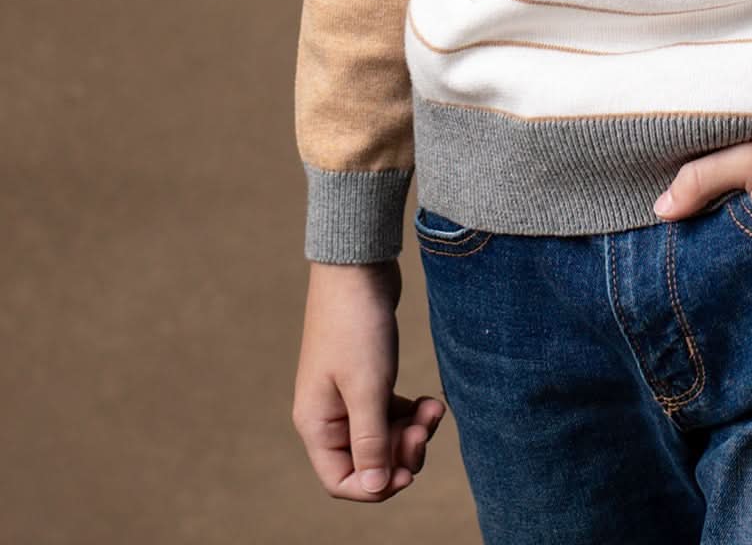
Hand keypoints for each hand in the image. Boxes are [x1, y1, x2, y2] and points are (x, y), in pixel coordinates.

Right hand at [291, 259, 447, 501]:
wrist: (359, 265)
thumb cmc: (357, 325)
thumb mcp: (367, 387)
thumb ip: (371, 441)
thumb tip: (377, 486)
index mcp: (317, 423)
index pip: (341, 480)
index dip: (376, 485)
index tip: (409, 469)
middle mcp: (328, 414)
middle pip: (368, 461)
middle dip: (402, 453)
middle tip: (426, 429)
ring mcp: (348, 395)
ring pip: (383, 437)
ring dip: (413, 432)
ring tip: (435, 409)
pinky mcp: (368, 376)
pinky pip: (391, 412)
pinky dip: (412, 413)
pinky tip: (431, 400)